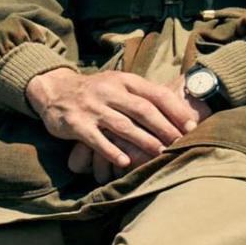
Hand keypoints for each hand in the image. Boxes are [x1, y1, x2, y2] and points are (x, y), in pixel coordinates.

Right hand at [26, 66, 202, 176]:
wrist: (53, 89)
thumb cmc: (95, 91)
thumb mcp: (118, 84)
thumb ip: (143, 95)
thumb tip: (180, 111)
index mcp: (124, 81)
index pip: (156, 94)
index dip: (176, 110)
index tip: (192, 126)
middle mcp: (109, 91)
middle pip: (143, 110)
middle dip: (165, 128)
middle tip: (181, 143)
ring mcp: (92, 108)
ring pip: (123, 126)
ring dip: (144, 141)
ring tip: (160, 154)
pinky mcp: (76, 124)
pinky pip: (96, 139)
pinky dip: (111, 151)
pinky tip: (124, 163)